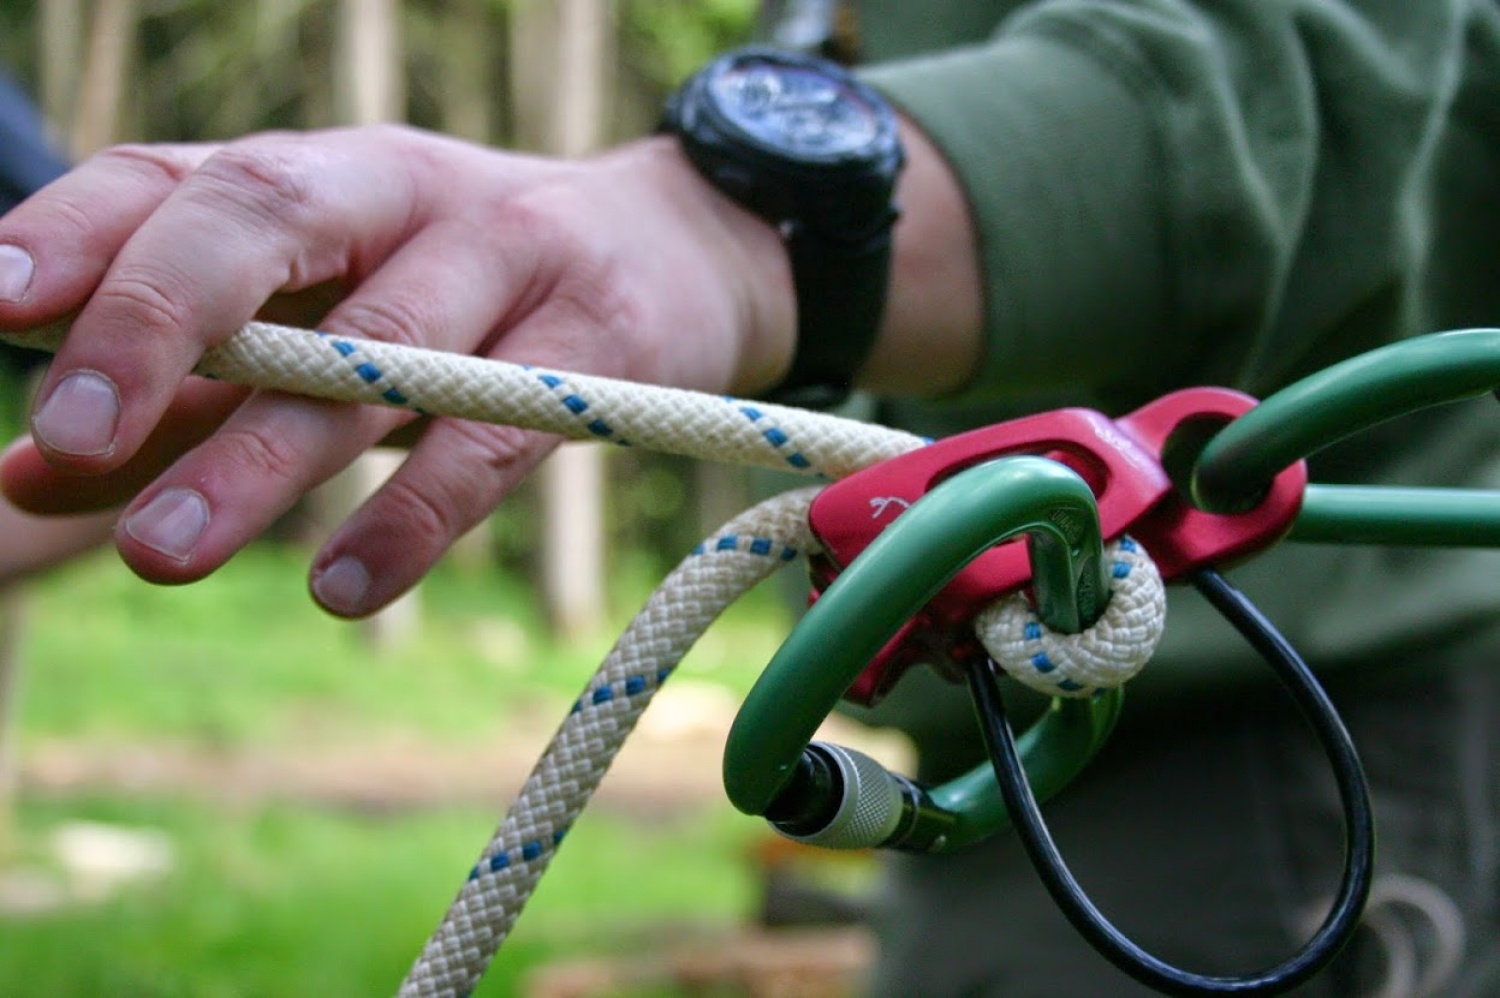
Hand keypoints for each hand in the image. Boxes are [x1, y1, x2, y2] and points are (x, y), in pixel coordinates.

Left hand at [0, 124, 794, 615]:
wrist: (684, 251)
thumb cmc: (477, 290)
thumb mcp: (337, 316)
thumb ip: (194, 395)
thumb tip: (26, 480)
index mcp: (324, 175)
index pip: (182, 177)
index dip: (79, 233)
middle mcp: (405, 191)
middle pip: (268, 218)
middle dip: (160, 320)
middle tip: (71, 435)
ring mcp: (513, 255)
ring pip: (381, 346)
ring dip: (266, 451)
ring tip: (163, 553)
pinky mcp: (603, 344)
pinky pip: (498, 433)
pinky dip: (417, 512)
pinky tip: (344, 586)